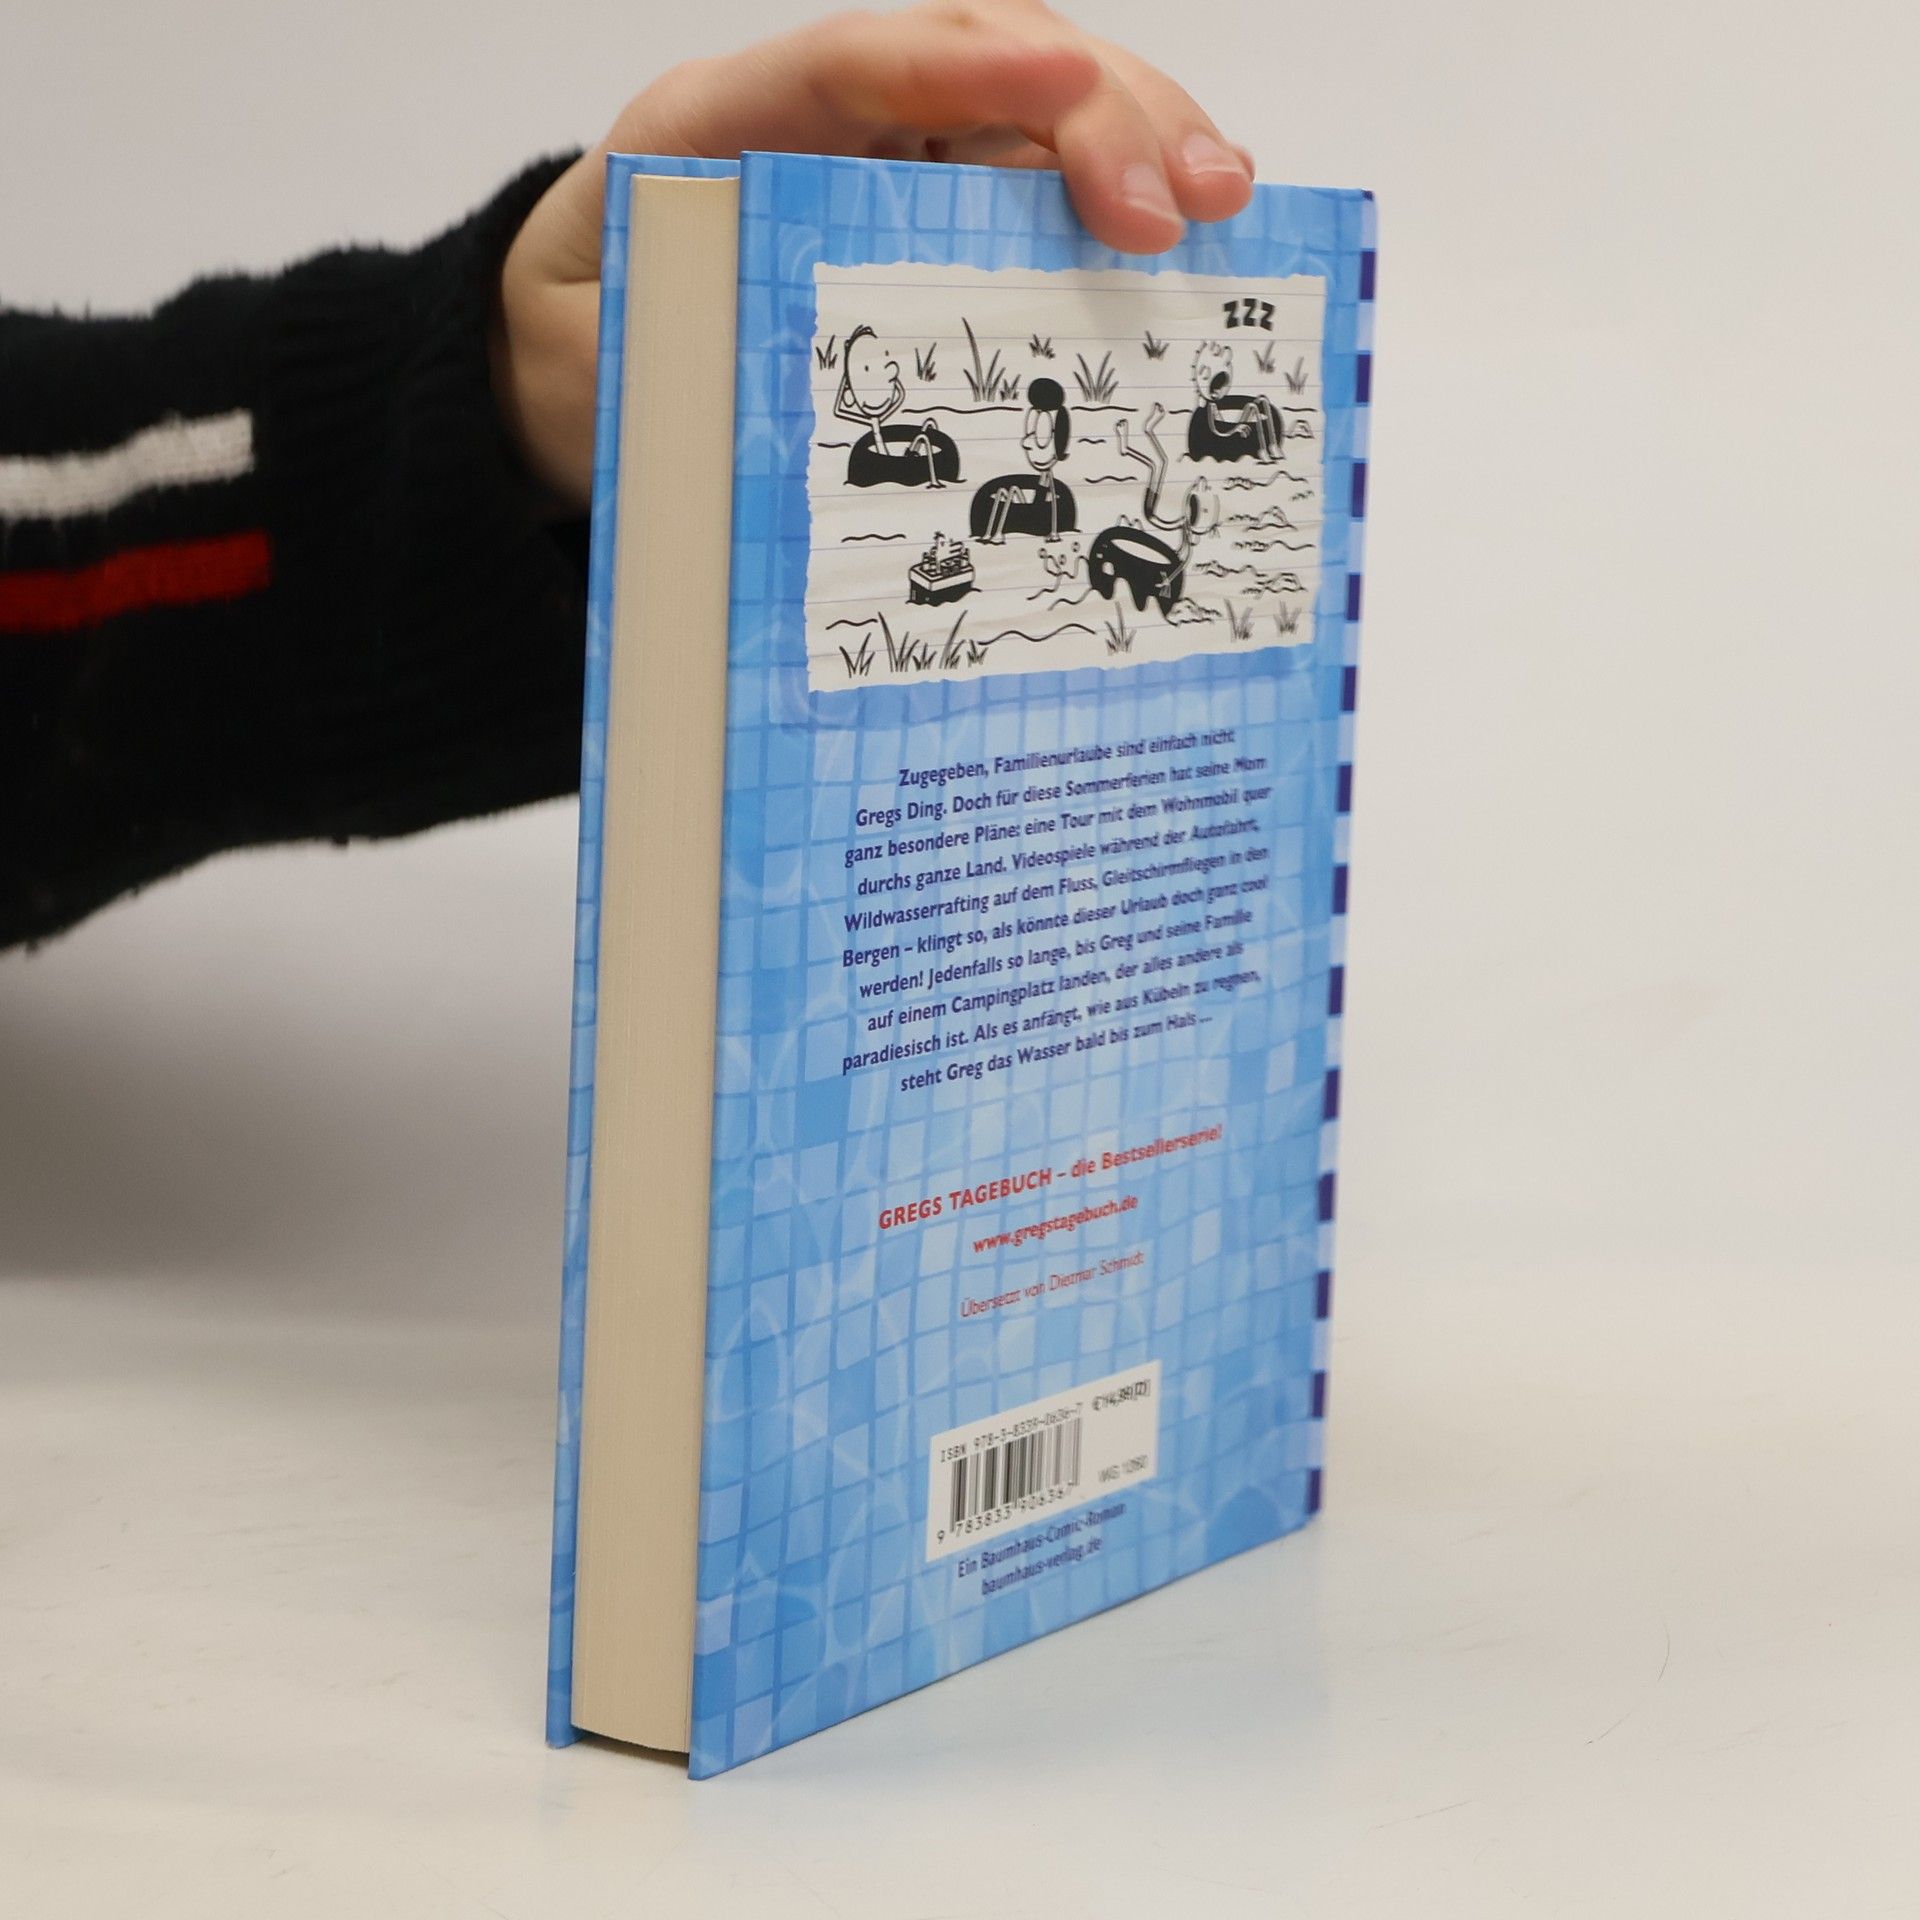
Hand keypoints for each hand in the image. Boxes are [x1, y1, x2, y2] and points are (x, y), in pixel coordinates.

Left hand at [492, 2, 1255, 507]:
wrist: (566, 376)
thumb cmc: (587, 356)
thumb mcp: (595, 359)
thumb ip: (666, 348)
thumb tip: (775, 372)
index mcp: (719, 127)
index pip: (854, 66)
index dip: (966, 66)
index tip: (1068, 85)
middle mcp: (821, 126)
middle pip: (978, 60)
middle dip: (1096, 112)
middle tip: (1186, 194)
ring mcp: (886, 163)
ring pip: (1028, 111)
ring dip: (1137, 141)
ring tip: (1225, 195)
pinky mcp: (928, 216)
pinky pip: (1031, 186)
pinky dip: (1112, 203)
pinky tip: (1188, 232)